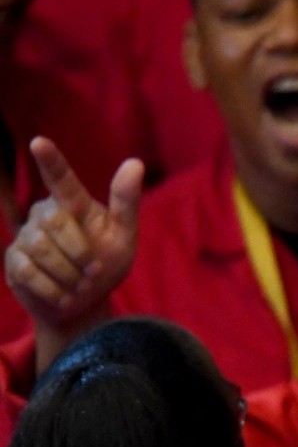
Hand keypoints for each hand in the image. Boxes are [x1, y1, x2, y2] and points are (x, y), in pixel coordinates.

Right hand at [5, 138, 143, 371]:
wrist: (84, 303)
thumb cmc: (106, 264)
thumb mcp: (124, 237)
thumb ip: (126, 202)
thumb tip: (135, 163)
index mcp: (73, 204)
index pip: (60, 179)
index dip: (51, 161)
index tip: (40, 142)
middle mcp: (45, 213)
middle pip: (56, 222)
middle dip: (79, 251)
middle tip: (95, 271)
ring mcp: (25, 236)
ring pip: (40, 248)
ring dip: (68, 273)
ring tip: (81, 285)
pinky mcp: (13, 261)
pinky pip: (27, 271)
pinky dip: (52, 289)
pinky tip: (64, 296)